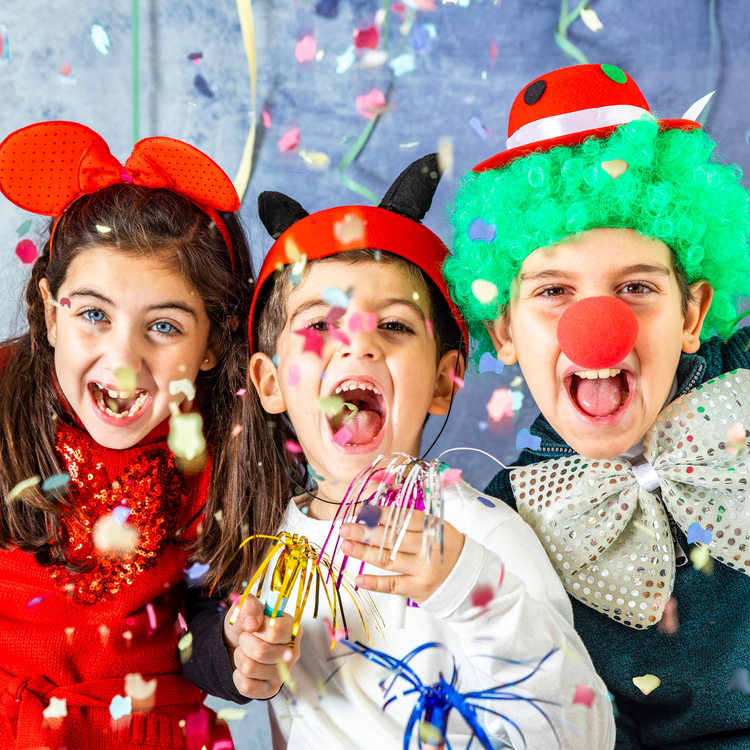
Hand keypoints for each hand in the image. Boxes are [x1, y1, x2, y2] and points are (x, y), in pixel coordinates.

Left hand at [223, 594, 301, 699]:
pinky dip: (237, 676)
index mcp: (292, 628)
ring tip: (244, 651)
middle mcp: (293, 652)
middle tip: (246, 638)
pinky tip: (243, 669)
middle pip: (260, 651)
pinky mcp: (271, 690)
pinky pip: (246, 686)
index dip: (256, 628)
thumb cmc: (246, 624)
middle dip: (244, 642)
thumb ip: (250, 605)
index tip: (253, 625)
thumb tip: (252, 623)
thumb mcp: (246, 607)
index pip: (274, 631)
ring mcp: (283, 673)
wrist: (234, 644)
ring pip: (250, 668)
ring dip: (239, 657)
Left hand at [338, 509, 464, 603]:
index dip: (381, 514)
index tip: (362, 511)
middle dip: (366, 532)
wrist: (468, 578)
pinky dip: (374, 583)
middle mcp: (428, 549)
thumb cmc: (446, 549)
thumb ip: (411, 522)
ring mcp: (423, 571)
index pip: (403, 519)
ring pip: (388, 560)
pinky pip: (392, 586)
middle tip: (346, 528)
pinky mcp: (418, 589)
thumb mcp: (436, 529)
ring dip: (364, 553)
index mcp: (433, 529)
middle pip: (392, 539)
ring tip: (346, 546)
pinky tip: (359, 578)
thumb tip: (374, 514)